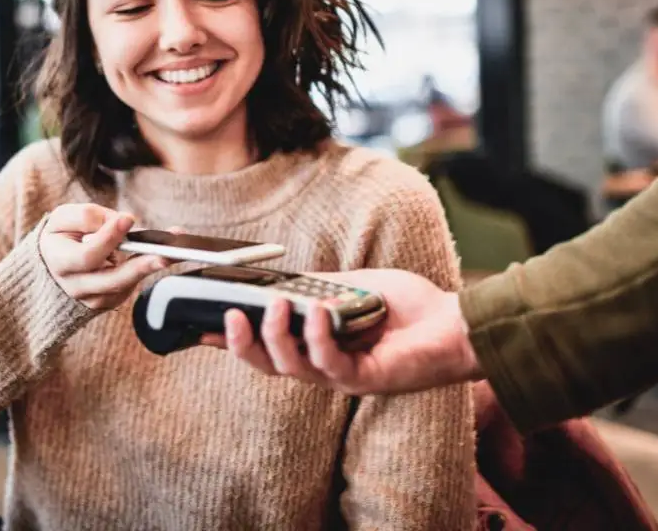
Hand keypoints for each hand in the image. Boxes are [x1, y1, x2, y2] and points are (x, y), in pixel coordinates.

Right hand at [38, 204, 166, 309]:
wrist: (54, 261)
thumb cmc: (62, 235)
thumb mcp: (63, 218)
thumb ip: (87, 217)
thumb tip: (119, 222)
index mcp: (60, 262)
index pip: (87, 255)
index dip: (108, 238)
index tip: (128, 219)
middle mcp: (76, 286)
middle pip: (111, 280)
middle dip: (140, 267)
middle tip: (164, 254)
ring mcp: (93, 298)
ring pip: (125, 287)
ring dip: (150, 268)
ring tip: (173, 251)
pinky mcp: (109, 301)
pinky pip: (131, 287)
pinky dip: (147, 270)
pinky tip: (164, 255)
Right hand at [201, 269, 481, 395]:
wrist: (456, 322)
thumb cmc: (409, 306)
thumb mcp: (352, 287)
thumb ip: (317, 287)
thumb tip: (279, 279)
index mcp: (316, 346)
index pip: (266, 348)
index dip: (233, 340)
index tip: (201, 325)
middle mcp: (324, 366)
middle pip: (269, 366)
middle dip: (242, 344)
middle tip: (229, 316)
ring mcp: (344, 376)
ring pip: (292, 368)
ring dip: (276, 336)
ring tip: (274, 306)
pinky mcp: (365, 379)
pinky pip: (329, 363)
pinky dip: (317, 336)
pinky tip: (318, 311)